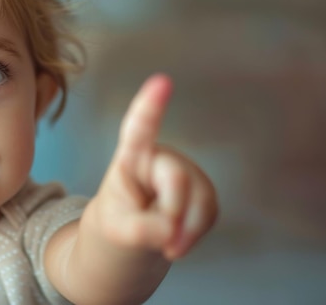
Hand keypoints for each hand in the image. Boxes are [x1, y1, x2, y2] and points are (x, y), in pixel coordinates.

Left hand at [93, 74, 217, 259]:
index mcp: (131, 158)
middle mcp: (162, 157)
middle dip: (170, 213)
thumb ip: (138, 230)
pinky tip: (179, 239)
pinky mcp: (204, 191)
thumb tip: (171, 230)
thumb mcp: (116, 228)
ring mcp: (186, 172)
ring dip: (184, 231)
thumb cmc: (119, 219)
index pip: (139, 129)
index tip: (161, 81)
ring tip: (165, 243)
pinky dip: (194, 234)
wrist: (134, 231)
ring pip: (199, 200)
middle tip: (157, 235)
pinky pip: (209, 214)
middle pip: (176, 179)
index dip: (150, 106)